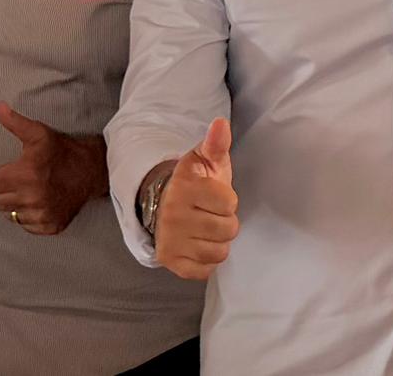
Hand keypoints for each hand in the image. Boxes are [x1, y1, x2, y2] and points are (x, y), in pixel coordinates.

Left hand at [0, 102, 106, 234]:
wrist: (91, 170)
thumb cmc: (62, 151)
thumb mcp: (38, 133)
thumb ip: (15, 122)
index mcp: (25, 175)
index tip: (10, 172)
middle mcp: (33, 198)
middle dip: (5, 191)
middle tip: (19, 181)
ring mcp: (42, 214)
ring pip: (11, 215)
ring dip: (17, 205)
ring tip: (30, 191)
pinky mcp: (51, 226)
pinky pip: (27, 226)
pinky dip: (30, 217)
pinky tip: (40, 203)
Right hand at [154, 118, 238, 280]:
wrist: (162, 205)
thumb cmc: (194, 183)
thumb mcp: (204, 160)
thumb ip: (216, 143)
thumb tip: (221, 123)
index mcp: (184, 187)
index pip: (229, 203)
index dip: (227, 200)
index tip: (213, 195)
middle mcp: (173, 214)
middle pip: (228, 230)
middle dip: (224, 222)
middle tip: (209, 214)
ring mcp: (171, 240)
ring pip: (220, 252)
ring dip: (217, 242)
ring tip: (204, 229)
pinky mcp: (171, 261)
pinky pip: (207, 270)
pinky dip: (206, 260)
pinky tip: (197, 244)